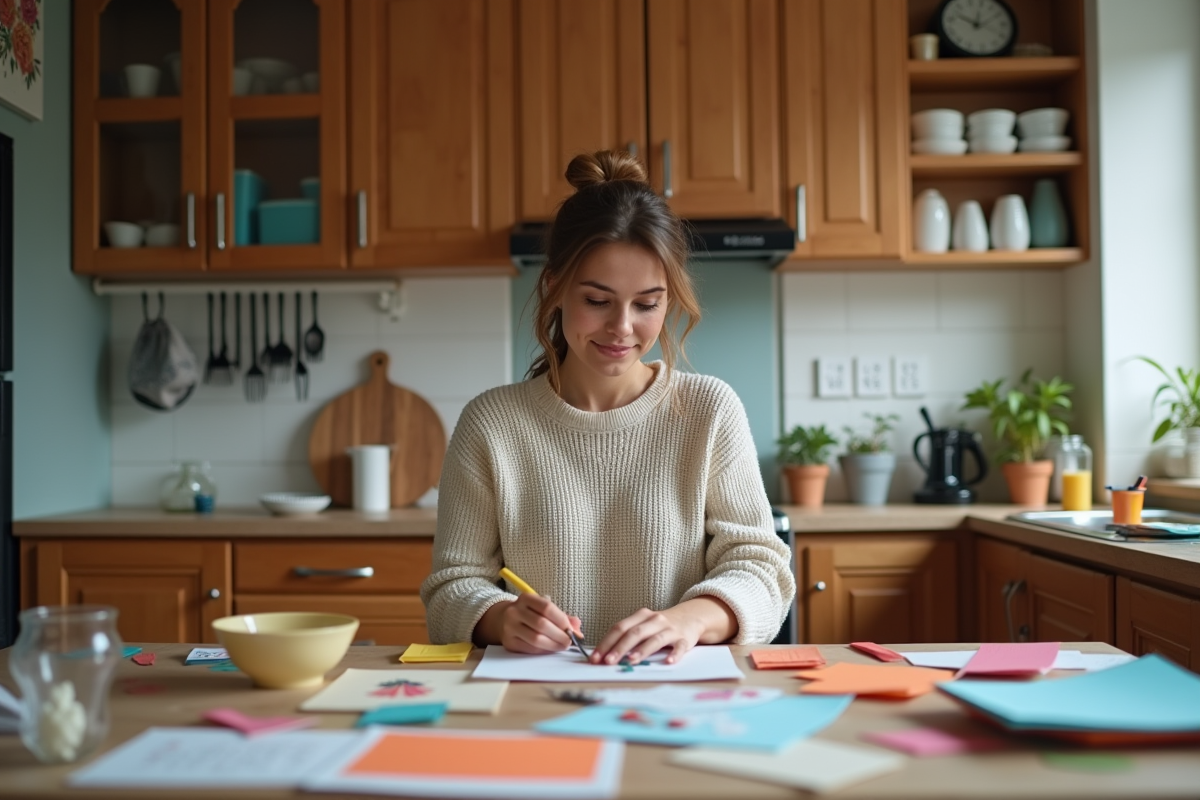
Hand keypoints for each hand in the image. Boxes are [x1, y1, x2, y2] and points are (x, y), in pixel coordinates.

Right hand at [497, 594, 582, 654]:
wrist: (504, 620)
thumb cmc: (530, 614)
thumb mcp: (544, 609)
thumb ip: (562, 617)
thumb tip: (578, 628)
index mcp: (526, 598)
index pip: (547, 608)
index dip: (562, 620)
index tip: (572, 630)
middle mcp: (514, 611)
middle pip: (541, 624)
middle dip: (560, 635)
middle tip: (570, 641)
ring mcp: (509, 627)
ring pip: (536, 639)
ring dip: (553, 645)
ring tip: (562, 646)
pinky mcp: (509, 642)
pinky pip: (530, 649)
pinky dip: (544, 650)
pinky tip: (550, 649)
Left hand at [589, 606, 704, 665]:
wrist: (690, 617)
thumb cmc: (659, 626)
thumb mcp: (643, 625)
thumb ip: (627, 637)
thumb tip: (604, 655)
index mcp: (641, 616)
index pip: (619, 628)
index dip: (606, 642)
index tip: (595, 657)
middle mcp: (655, 620)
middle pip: (634, 633)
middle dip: (619, 648)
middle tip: (608, 662)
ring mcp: (670, 629)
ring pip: (655, 639)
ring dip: (642, 650)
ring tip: (631, 661)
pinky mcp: (684, 639)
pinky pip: (679, 647)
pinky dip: (674, 654)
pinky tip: (668, 662)